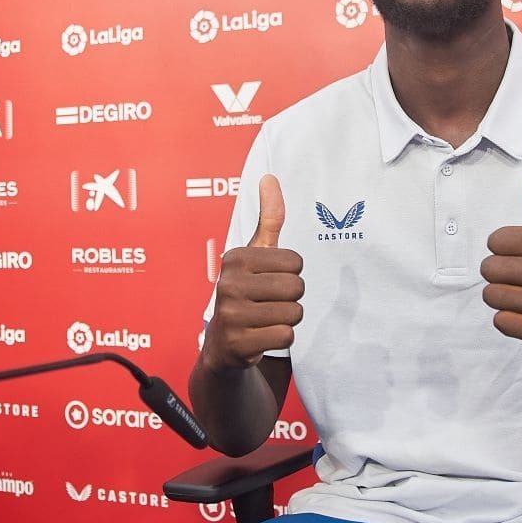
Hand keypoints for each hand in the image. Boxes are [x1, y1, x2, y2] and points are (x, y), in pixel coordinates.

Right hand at [202, 175, 303, 372]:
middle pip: (297, 287)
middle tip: (269, 303)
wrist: (224, 345)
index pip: (296, 263)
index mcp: (236, 258)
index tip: (269, 281)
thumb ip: (269, 218)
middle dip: (291, 298)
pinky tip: (262, 336)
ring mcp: (231, 315)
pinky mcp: (238, 344)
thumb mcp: (256, 254)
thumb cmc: (247, 292)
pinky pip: (286, 336)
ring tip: (265, 319)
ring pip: (294, 313)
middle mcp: (228, 284)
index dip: (291, 274)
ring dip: (287, 320)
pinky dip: (281, 339)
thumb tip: (270, 177)